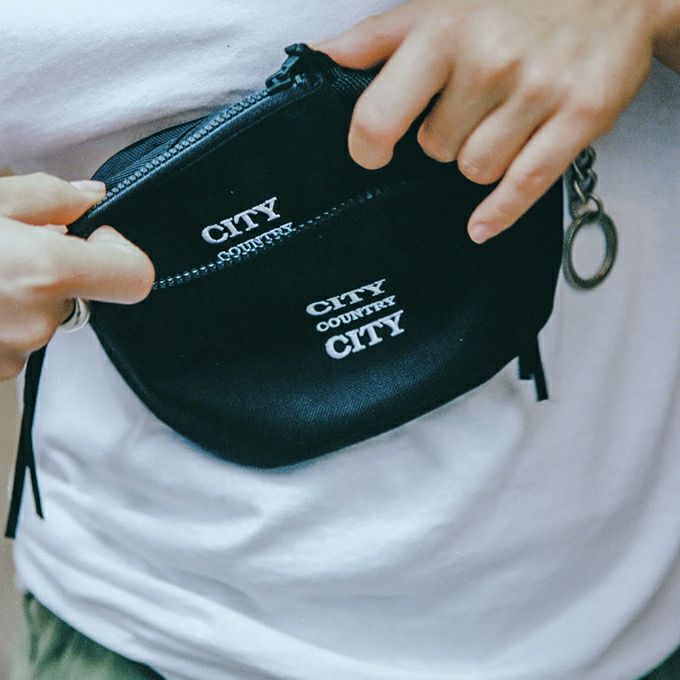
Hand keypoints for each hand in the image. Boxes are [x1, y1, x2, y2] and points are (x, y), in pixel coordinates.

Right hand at [0, 172, 153, 379]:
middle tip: (9, 251)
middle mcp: (37, 323)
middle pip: (82, 295)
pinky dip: (2, 322)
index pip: (136, 277)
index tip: (97, 240)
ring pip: (45, 319)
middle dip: (55, 273)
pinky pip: (17, 342)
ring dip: (23, 298)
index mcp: (43, 273)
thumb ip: (46, 195)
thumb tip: (89, 196)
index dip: (124, 255)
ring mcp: (14, 355)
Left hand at [316, 0, 668, 241]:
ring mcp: (538, 91)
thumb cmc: (514, 1)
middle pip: (435, 149)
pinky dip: (499, 212)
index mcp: (444, 32)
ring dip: (477, 158)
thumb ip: (375, 38)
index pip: (379, 117)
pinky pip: (525, 185)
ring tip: (498, 123)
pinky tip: (480, 225)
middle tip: (467, 109)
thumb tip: (318, 56)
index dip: (367, 146)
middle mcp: (490, 62)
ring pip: (475, 171)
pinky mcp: (581, 116)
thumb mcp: (438, 6)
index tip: (372, 153)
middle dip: (443, 138)